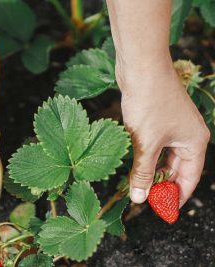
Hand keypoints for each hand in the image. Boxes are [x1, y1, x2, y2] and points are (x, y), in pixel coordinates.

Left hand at [117, 60, 209, 206]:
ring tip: (134, 185)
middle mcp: (186, 135)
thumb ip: (142, 172)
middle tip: (143, 199)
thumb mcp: (146, 142)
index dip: (176, 196)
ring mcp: (171, 126)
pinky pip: (152, 144)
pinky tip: (131, 164)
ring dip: (149, 170)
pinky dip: (144, 155)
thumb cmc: (149, 102)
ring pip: (162, 156)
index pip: (189, 178)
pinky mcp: (156, 119)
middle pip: (176, 168)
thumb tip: (138, 198)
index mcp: (194, 142)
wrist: (141, 66)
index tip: (163, 210)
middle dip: (160, 184)